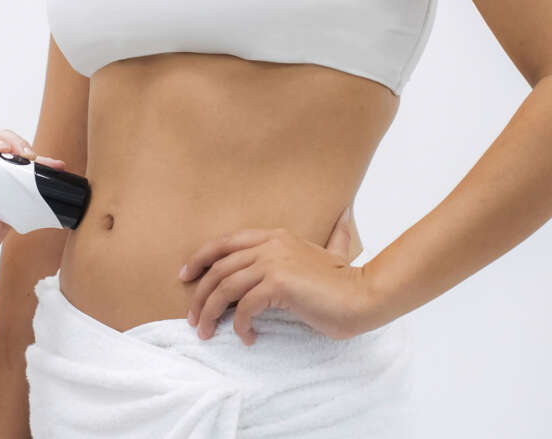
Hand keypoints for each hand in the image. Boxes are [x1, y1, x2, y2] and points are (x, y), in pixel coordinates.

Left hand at [0, 129, 66, 261]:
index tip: (2, 149)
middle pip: (3, 146)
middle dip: (18, 146)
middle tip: (28, 157)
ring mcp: (2, 183)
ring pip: (21, 161)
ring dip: (38, 160)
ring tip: (51, 165)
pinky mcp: (15, 196)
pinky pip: (32, 183)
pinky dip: (45, 177)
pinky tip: (57, 172)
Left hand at [182, 206, 382, 344]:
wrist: (365, 296)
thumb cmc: (346, 282)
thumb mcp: (335, 252)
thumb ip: (335, 235)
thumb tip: (346, 215)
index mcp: (275, 236)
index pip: (224, 243)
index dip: (200, 258)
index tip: (186, 277)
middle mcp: (270, 245)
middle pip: (218, 268)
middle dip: (199, 295)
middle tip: (193, 319)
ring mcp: (274, 263)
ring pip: (225, 287)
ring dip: (210, 312)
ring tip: (206, 332)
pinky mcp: (279, 285)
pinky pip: (245, 307)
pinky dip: (240, 325)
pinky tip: (246, 337)